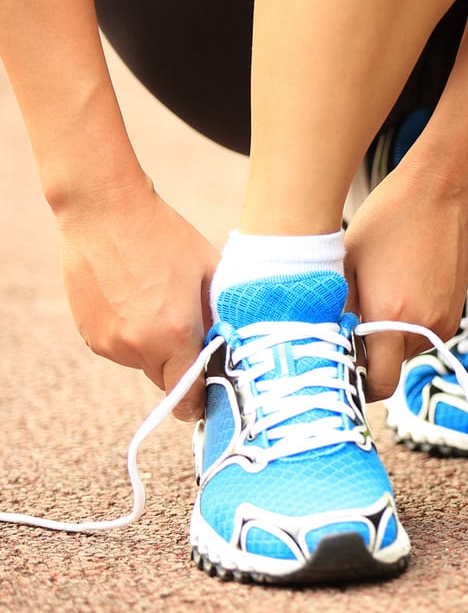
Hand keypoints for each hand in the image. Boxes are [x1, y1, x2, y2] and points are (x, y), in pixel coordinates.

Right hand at [55, 179, 217, 420]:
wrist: (103, 211)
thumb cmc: (164, 235)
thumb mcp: (209, 272)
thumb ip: (222, 315)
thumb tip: (234, 345)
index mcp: (173, 333)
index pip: (188, 395)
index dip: (202, 401)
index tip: (211, 398)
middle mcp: (136, 346)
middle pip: (167, 381)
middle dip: (183, 368)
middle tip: (194, 335)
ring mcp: (107, 342)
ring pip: (143, 364)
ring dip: (157, 349)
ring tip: (161, 305)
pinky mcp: (89, 334)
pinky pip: (121, 349)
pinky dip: (133, 337)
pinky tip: (137, 301)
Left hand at [343, 160, 467, 400]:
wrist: (438, 194)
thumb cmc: (384, 223)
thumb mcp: (346, 267)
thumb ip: (338, 313)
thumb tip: (327, 344)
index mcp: (392, 319)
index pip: (380, 384)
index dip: (360, 384)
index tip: (344, 368)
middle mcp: (424, 327)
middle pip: (393, 367)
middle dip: (373, 355)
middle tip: (353, 323)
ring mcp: (445, 320)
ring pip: (410, 350)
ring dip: (392, 338)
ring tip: (380, 298)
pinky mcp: (456, 309)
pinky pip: (426, 333)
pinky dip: (411, 323)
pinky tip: (400, 289)